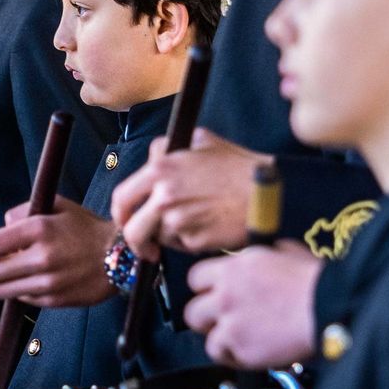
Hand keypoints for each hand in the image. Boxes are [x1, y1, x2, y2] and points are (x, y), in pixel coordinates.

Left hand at [0, 196, 115, 307]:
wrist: (119, 256)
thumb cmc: (86, 228)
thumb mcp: (58, 206)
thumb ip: (25, 212)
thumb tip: (2, 226)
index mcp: (39, 228)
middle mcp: (41, 257)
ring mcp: (48, 281)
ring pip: (2, 290)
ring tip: (4, 273)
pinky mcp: (54, 299)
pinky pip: (22, 299)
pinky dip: (18, 291)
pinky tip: (28, 280)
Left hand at [111, 128, 270, 257]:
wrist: (268, 192)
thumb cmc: (239, 166)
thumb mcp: (203, 141)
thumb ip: (172, 148)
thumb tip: (157, 155)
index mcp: (161, 168)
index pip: (121, 196)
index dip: (121, 213)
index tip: (127, 219)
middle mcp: (164, 195)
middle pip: (132, 229)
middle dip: (135, 241)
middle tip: (145, 246)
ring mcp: (179, 220)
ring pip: (160, 239)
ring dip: (170, 238)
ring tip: (194, 225)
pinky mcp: (194, 241)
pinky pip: (183, 247)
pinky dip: (191, 242)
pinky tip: (209, 228)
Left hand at [183, 241, 320, 368]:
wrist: (328, 307)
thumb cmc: (315, 282)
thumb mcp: (287, 252)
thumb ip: (267, 254)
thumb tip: (269, 254)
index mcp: (234, 267)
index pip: (196, 278)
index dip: (204, 289)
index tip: (214, 295)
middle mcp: (226, 293)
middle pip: (192, 310)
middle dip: (206, 317)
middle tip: (222, 321)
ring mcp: (231, 321)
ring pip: (205, 336)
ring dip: (218, 340)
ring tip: (237, 340)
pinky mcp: (241, 347)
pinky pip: (223, 356)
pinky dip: (233, 357)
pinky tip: (248, 352)